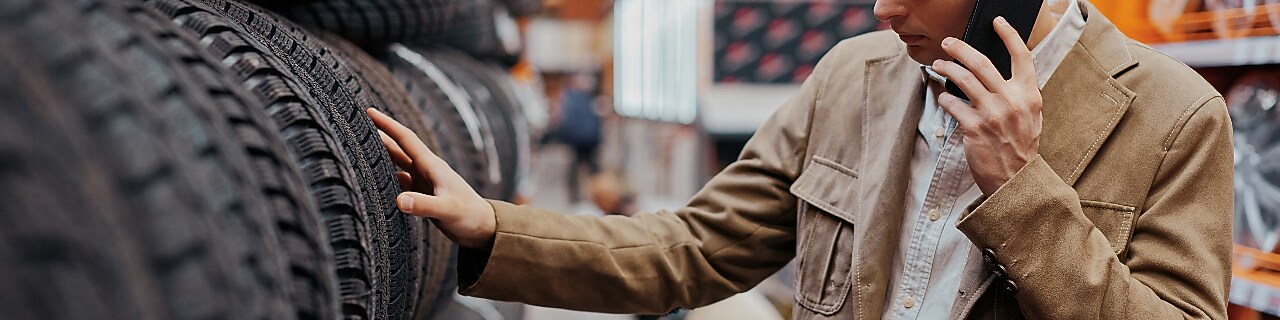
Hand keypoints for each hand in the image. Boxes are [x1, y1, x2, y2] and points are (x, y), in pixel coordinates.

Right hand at [367, 108, 496, 248]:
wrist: (483, 228)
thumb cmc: (469, 216)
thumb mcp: (447, 210)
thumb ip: (424, 206)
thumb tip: (399, 200)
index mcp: (432, 166)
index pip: (405, 139)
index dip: (387, 124)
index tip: (369, 111)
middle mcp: (426, 170)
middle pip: (397, 149)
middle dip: (378, 136)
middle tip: (355, 126)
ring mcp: (424, 183)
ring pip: (397, 165)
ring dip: (380, 157)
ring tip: (358, 150)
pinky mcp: (423, 195)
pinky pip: (400, 182)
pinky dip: (387, 180)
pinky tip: (375, 182)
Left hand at [932, 16, 1042, 194]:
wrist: (1016, 181)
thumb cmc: (1020, 147)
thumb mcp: (1030, 117)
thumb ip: (1018, 94)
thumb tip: (996, 72)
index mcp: (1030, 95)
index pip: (1022, 56)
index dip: (1009, 35)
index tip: (997, 22)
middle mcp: (1012, 101)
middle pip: (983, 63)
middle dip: (960, 48)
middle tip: (948, 43)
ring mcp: (993, 114)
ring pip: (964, 80)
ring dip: (947, 68)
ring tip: (938, 65)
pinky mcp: (974, 128)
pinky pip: (953, 104)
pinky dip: (945, 97)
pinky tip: (942, 96)